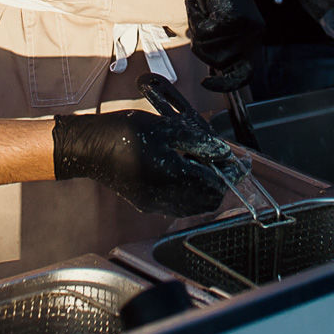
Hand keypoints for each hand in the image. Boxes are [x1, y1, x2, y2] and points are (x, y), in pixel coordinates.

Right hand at [51, 109, 227, 214]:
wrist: (92, 147)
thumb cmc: (124, 133)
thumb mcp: (167, 128)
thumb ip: (198, 142)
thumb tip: (221, 152)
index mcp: (173, 177)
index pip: (215, 183)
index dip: (232, 173)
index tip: (242, 163)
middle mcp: (166, 197)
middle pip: (208, 200)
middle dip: (221, 182)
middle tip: (223, 162)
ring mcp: (155, 204)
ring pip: (194, 205)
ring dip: (206, 189)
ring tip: (204, 164)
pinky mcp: (146, 204)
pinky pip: (178, 205)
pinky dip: (190, 193)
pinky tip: (185, 171)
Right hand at [185, 0, 264, 91]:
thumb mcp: (226, 19)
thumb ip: (225, 42)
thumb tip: (217, 70)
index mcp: (256, 32)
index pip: (245, 71)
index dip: (226, 83)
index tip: (207, 84)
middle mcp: (253, 33)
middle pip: (219, 62)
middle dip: (203, 46)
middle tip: (200, 22)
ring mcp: (242, 28)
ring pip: (207, 48)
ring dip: (197, 28)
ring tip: (202, 9)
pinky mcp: (228, 21)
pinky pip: (202, 33)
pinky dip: (194, 18)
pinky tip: (199, 3)